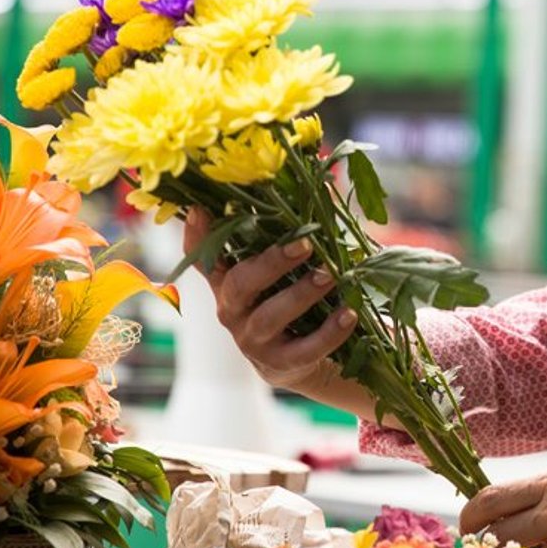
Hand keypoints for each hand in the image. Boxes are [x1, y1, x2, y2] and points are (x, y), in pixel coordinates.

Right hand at [183, 207, 358, 391]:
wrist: (299, 362)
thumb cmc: (290, 301)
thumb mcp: (282, 271)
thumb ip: (289, 234)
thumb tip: (322, 182)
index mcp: (228, 282)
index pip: (203, 259)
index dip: (197, 237)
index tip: (200, 209)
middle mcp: (232, 310)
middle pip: (239, 284)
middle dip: (271, 262)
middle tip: (304, 243)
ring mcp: (252, 340)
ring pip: (270, 316)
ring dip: (301, 293)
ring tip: (330, 274)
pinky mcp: (279, 365)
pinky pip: (304, 349)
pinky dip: (329, 331)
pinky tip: (349, 314)